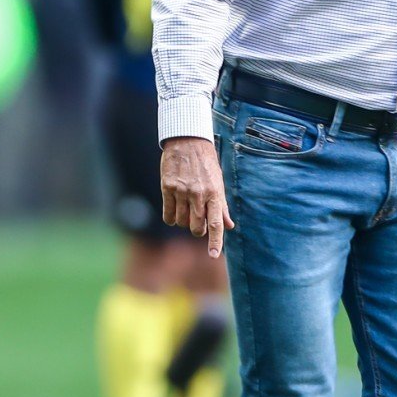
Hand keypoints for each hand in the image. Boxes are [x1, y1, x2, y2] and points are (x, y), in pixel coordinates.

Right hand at [160, 136, 234, 257]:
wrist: (187, 141)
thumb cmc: (206, 164)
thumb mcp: (218, 183)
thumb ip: (222, 206)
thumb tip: (229, 226)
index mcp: (214, 193)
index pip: (215, 223)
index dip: (215, 241)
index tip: (213, 255)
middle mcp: (198, 194)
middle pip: (196, 228)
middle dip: (197, 230)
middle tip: (198, 221)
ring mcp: (181, 191)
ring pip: (181, 223)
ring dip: (184, 222)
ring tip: (187, 209)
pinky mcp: (167, 188)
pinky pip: (168, 215)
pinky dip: (171, 217)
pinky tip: (175, 209)